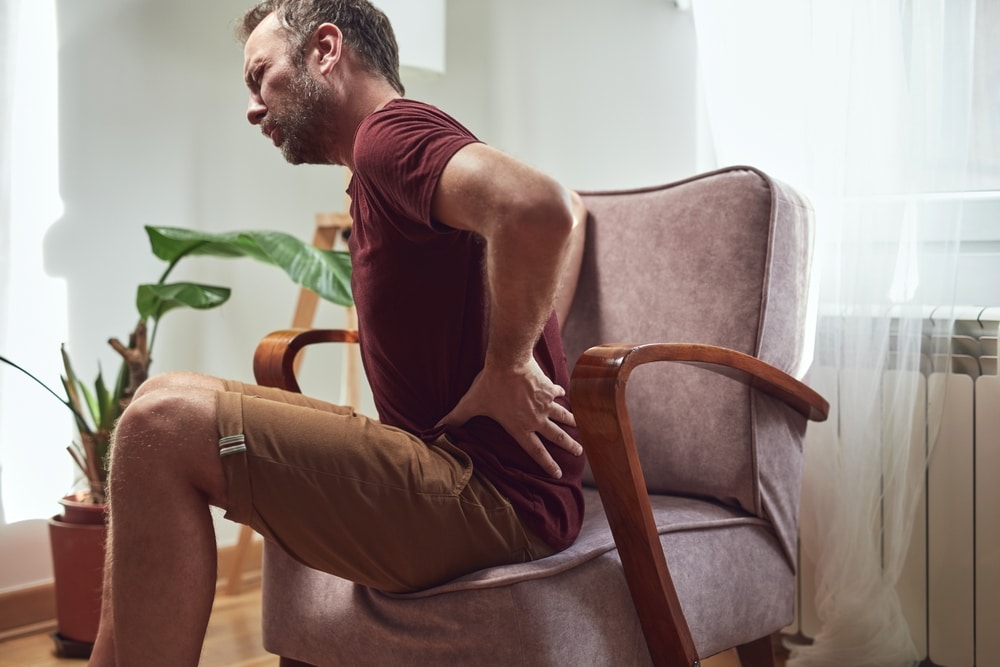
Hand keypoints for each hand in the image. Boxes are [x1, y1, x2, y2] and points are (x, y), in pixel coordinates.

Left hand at [435, 358, 582, 478]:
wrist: (509, 362)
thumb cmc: (489, 385)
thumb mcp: (470, 403)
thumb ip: (455, 418)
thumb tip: (435, 429)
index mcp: (520, 428)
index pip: (536, 451)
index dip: (547, 464)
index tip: (557, 474)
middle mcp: (536, 419)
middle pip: (556, 436)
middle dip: (568, 446)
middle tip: (579, 452)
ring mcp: (545, 403)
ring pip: (562, 416)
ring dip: (571, 421)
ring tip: (579, 426)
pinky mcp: (548, 388)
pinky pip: (557, 392)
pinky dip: (561, 394)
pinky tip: (563, 393)